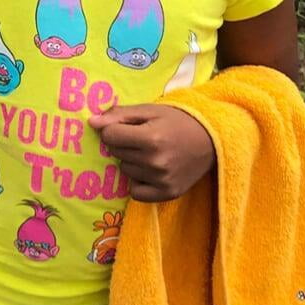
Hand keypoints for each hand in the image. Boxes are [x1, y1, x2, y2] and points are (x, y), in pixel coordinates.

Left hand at [88, 104, 213, 202]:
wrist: (212, 140)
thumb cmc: (179, 121)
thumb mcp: (150, 110)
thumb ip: (119, 115)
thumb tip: (91, 122)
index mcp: (151, 138)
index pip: (109, 136)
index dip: (114, 129)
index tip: (129, 127)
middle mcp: (155, 162)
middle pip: (115, 152)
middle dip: (123, 143)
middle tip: (143, 138)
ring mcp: (161, 180)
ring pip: (125, 170)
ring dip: (132, 161)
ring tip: (152, 152)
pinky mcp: (167, 194)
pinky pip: (135, 192)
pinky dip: (139, 182)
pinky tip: (152, 170)